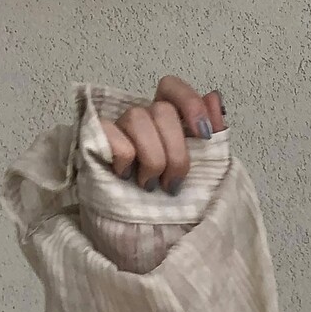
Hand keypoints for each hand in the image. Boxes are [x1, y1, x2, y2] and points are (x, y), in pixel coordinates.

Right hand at [98, 75, 227, 193]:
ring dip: (152, 160)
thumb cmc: (168, 193)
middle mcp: (141, 117)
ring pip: (138, 120)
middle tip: (173, 182)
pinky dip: (126, 160)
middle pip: (162, 110)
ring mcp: (117, 126)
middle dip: (175, 152)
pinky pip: (114, 138)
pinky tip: (126, 175)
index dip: (190, 103)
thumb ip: (212, 132)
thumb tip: (214, 98)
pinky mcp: (96, 139)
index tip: (203, 134)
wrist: (139, 224)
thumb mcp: (201, 165)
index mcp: (166, 119)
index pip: (172, 87)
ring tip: (150, 184)